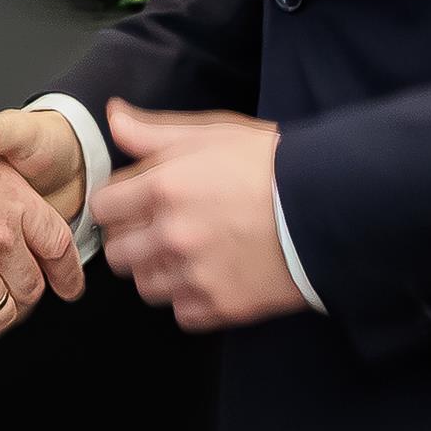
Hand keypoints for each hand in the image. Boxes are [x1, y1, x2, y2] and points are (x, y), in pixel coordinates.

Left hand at [89, 100, 303, 331]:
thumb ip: (153, 131)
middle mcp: (171, 234)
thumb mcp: (210, 133)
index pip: (102, 208)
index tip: (134, 203)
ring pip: (145, 286)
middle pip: (117, 253)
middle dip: (132, 240)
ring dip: (158, 272)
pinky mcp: (222, 306)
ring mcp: (195, 274)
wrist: (328, 207)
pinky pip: (182, 314)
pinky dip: (190, 301)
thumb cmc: (270, 164)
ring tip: (186, 255)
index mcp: (162, 188)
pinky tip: (209, 278)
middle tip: (159, 229)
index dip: (116, 203)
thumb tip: (113, 115)